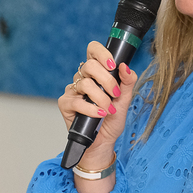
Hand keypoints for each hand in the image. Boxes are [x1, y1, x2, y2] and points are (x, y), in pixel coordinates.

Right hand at [58, 41, 138, 168]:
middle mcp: (82, 78)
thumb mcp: (125, 100)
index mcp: (96, 73)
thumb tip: (125, 66)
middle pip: (89, 65)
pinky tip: (99, 114)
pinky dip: (91, 109)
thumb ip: (128, 82)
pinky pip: (77, 101)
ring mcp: (72, 91)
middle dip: (107, 80)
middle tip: (115, 94)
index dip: (101, 53)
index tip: (112, 65)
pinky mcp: (65, 104)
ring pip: (85, 84)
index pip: (93, 50)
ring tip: (108, 109)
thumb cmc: (112, 120)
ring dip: (101, 98)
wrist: (103, 142)